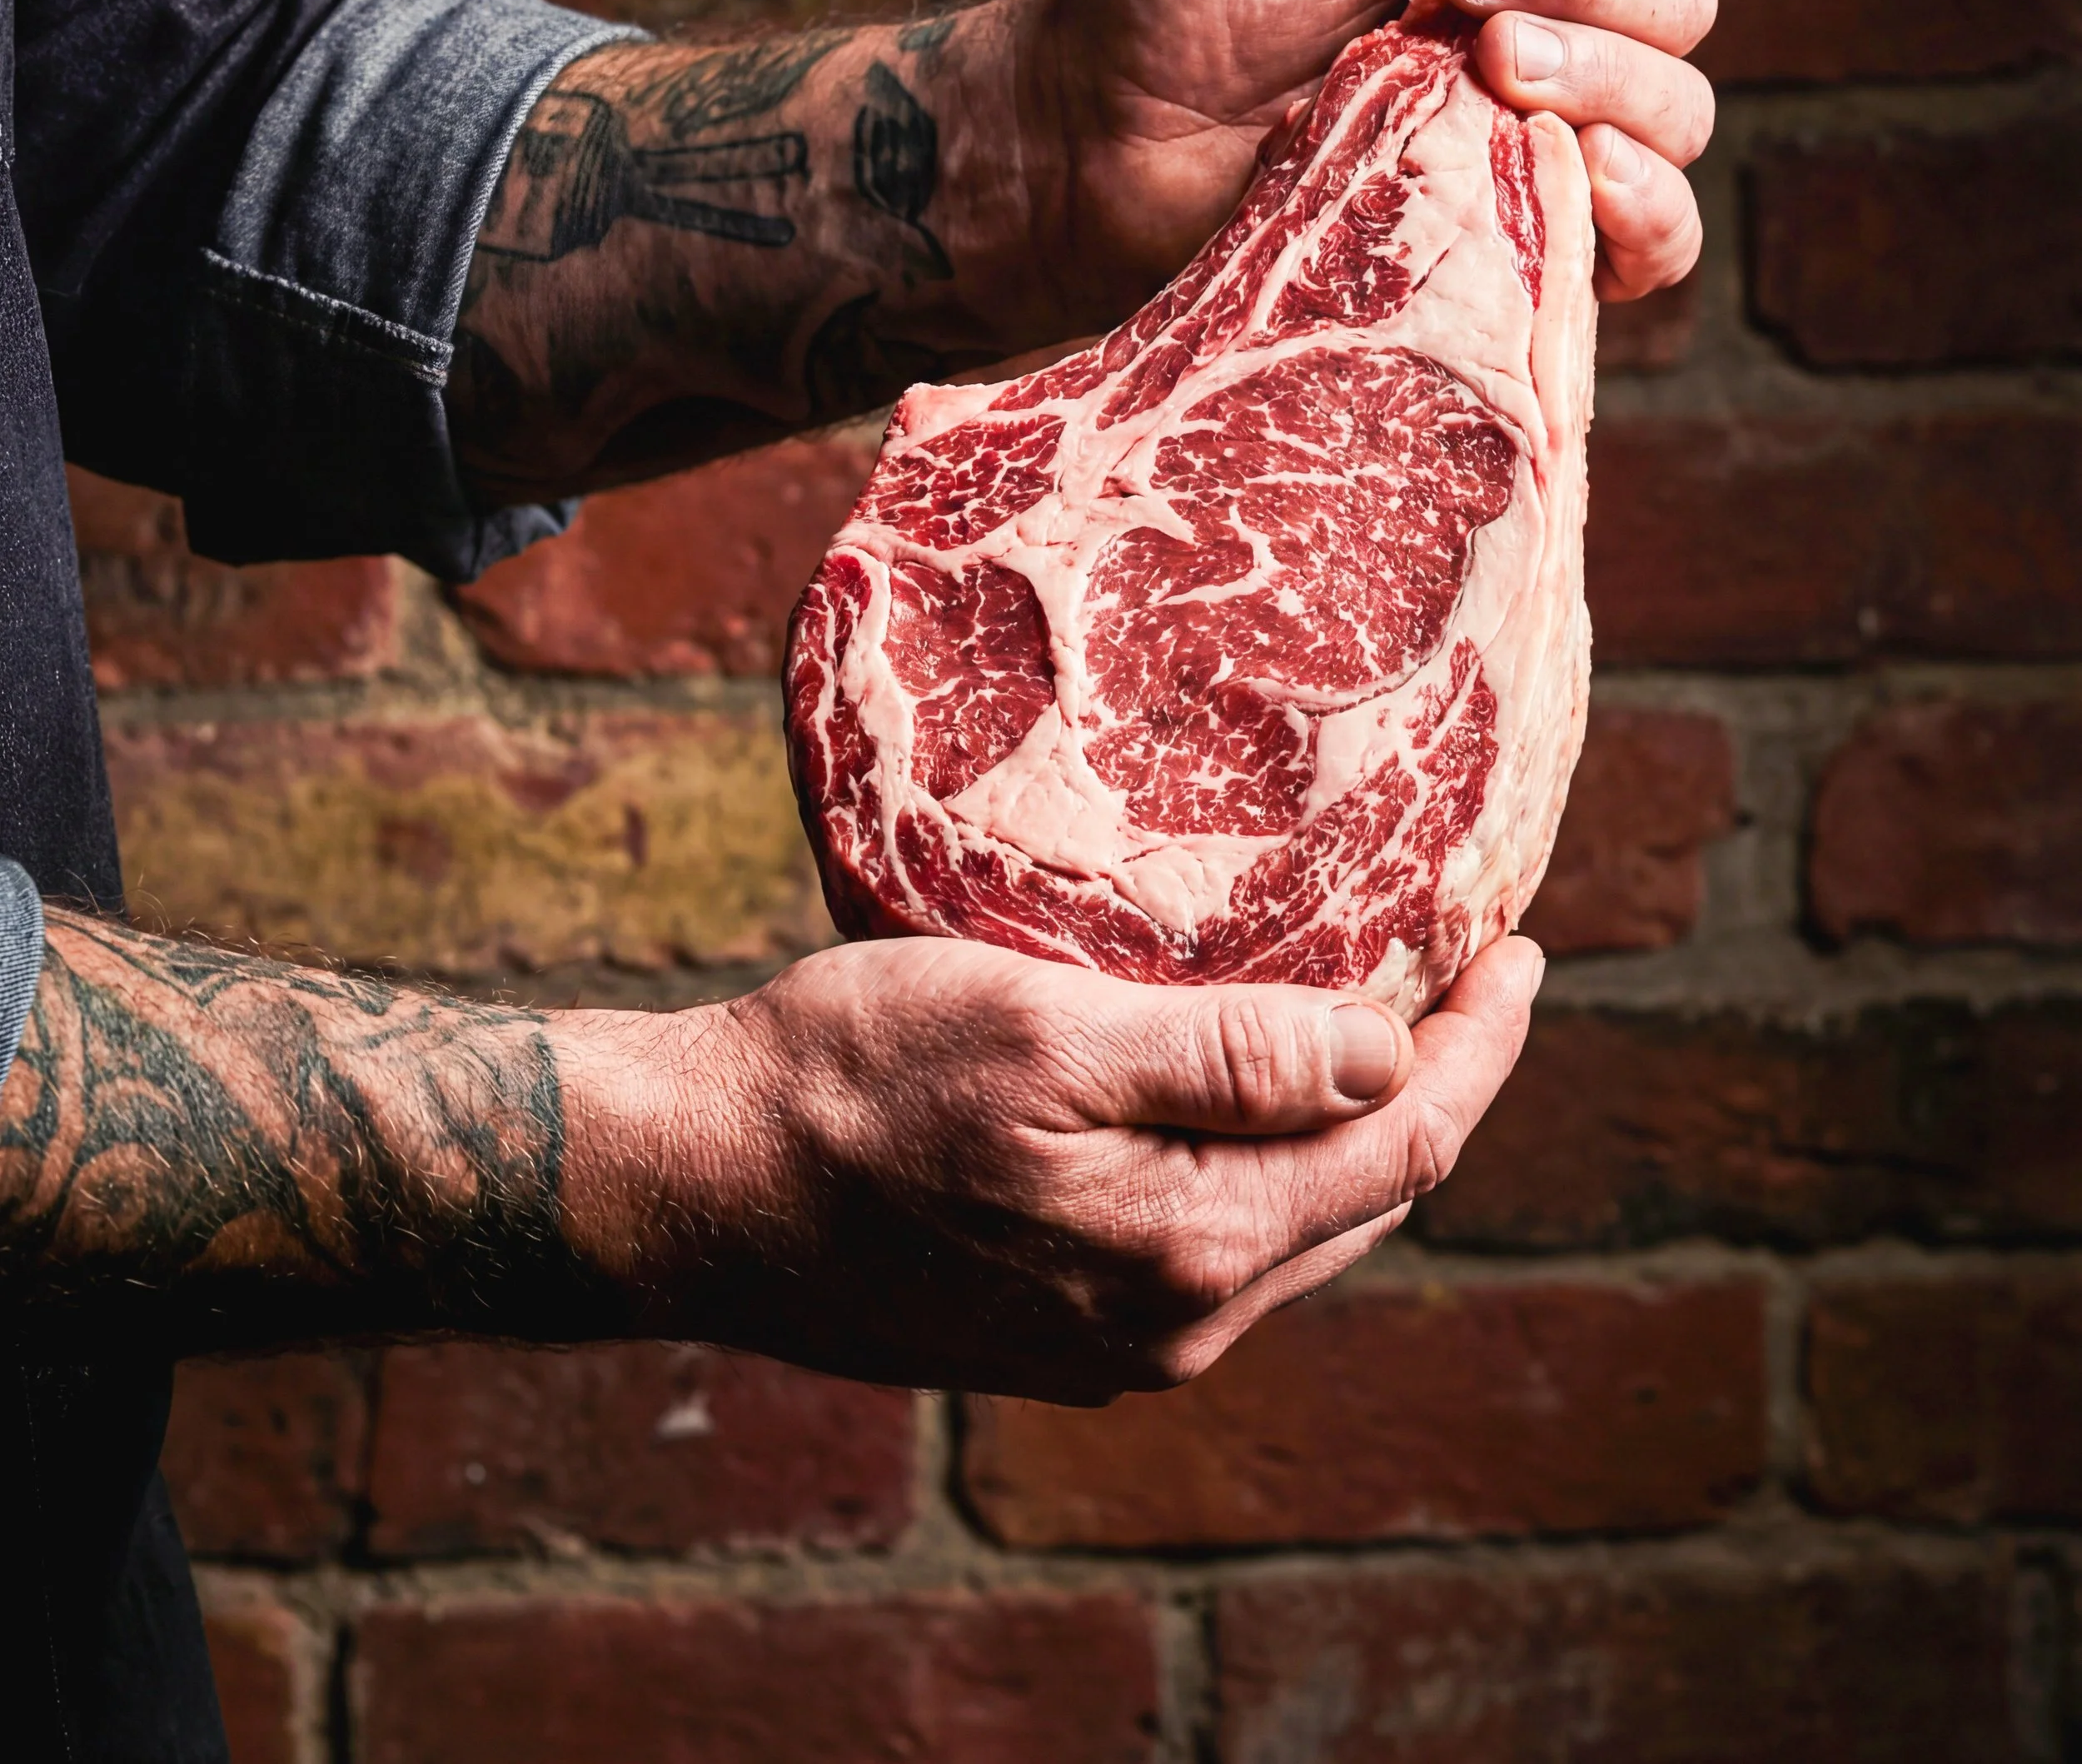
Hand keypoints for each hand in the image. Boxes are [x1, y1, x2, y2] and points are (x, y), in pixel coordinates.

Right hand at [564, 933, 1540, 1401]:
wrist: (698, 1183)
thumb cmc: (854, 1077)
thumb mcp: (1044, 1028)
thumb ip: (1225, 1057)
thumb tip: (1388, 1057)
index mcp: (1188, 1249)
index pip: (1401, 1146)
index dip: (1476, 1045)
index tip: (1517, 948)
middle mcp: (1171, 1323)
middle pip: (1361, 1197)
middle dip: (1430, 1087)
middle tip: (1461, 974)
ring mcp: (1114, 1342)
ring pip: (1288, 1226)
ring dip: (1346, 1129)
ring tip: (1372, 1024)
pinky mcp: (1058, 1334)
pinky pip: (1209, 1247)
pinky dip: (1259, 1166)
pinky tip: (1242, 1099)